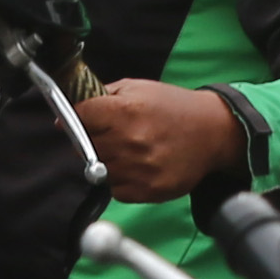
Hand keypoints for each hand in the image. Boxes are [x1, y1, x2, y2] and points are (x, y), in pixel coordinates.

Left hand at [77, 79, 243, 199]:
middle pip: (85, 147)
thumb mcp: (137, 88)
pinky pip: (115, 190)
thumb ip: (100, 97)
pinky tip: (135, 166)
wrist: (213, 132)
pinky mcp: (148, 190)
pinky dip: (119, 180)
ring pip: (98, 170)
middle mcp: (130, 141)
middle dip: (91, 140)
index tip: (79, 120)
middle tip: (110, 135)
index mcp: (125, 111)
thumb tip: (66, 115)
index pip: (79, 117)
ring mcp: (139, 168)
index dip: (76, 118)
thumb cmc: (173, 108)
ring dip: (106, 161)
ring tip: (126, 150)